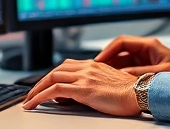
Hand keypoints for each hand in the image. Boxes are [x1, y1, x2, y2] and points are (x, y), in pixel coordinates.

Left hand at [22, 59, 140, 115]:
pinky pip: (54, 91)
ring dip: (37, 89)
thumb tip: (78, 94)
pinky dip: (40, 96)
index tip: (45, 85)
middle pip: (56, 70)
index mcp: (94, 65)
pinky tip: (34, 104)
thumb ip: (94, 84)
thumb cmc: (130, 93)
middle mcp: (87, 67)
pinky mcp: (83, 89)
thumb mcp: (109, 84)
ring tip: (29, 100)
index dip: (53, 75)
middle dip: (41, 82)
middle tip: (32, 93)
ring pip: (52, 78)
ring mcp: (84, 77)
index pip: (66, 66)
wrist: (140, 94)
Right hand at [95, 35, 169, 74]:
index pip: (122, 42)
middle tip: (95, 70)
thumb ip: (140, 73)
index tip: (98, 60)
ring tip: (101, 77)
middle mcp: (145, 49)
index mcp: (149, 45)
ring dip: (112, 67)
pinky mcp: (145, 66)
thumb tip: (120, 75)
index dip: (108, 50)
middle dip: (107, 59)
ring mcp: (144, 57)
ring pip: (122, 60)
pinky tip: (113, 81)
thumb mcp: (160, 73)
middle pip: (119, 51)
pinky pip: (127, 68)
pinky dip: (119, 73)